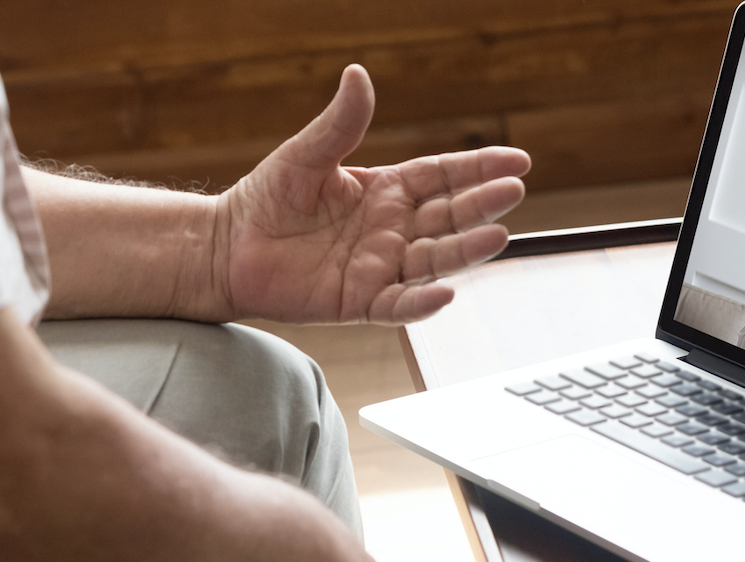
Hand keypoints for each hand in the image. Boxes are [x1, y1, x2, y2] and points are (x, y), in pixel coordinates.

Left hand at [212, 64, 530, 323]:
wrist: (228, 248)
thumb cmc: (267, 199)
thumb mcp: (306, 154)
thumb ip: (339, 122)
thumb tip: (358, 75)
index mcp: (386, 190)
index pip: (443, 176)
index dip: (479, 168)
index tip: (516, 161)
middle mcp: (392, 229)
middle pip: (449, 216)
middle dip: (482, 205)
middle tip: (513, 192)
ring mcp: (380, 266)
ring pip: (435, 259)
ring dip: (466, 251)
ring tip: (497, 237)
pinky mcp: (360, 301)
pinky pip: (398, 304)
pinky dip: (421, 302)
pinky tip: (446, 293)